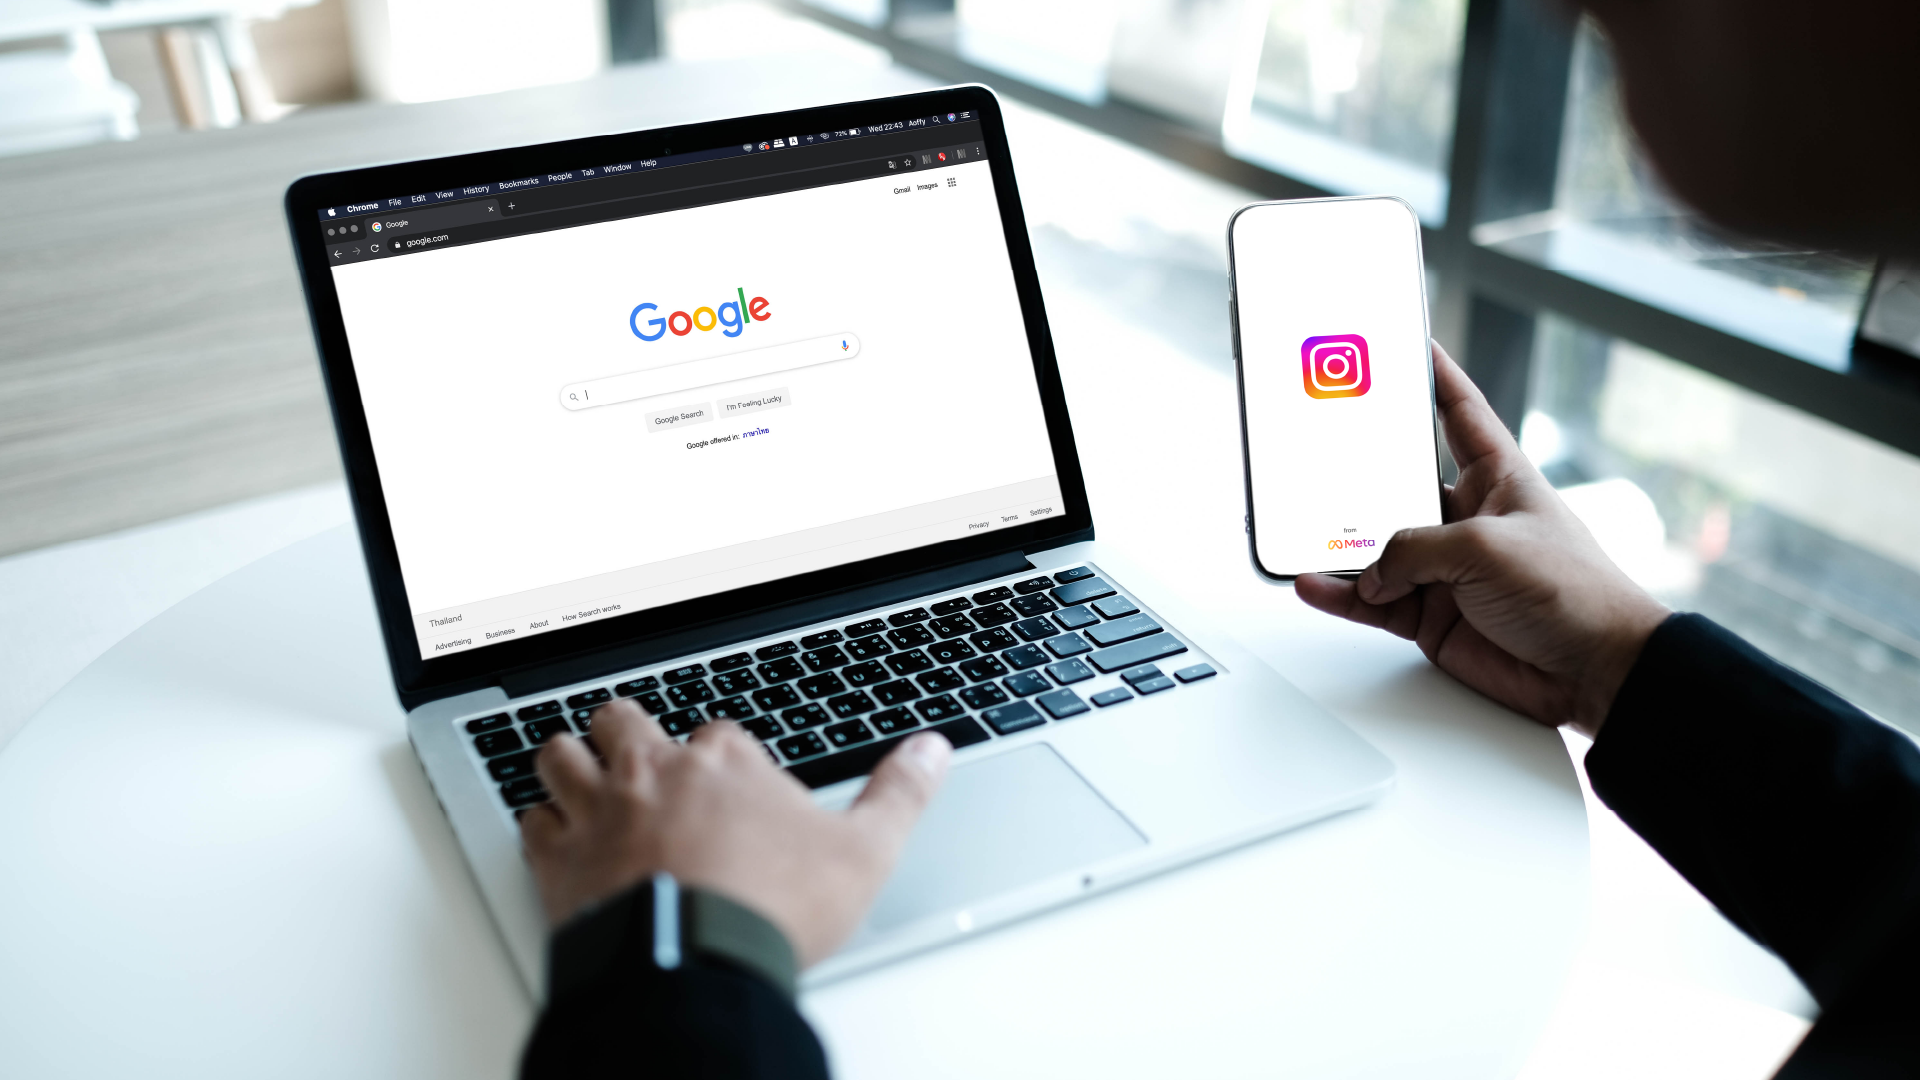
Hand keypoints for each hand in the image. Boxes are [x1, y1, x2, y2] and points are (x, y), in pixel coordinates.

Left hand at [520, 700, 951, 966]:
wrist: (695, 961)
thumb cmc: (773, 906)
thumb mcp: (863, 851)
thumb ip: (898, 794)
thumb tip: (932, 751)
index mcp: (725, 762)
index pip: (718, 734)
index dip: (724, 757)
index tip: (733, 782)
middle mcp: (654, 772)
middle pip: (624, 722)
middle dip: (629, 734)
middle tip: (641, 759)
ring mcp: (600, 811)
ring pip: (563, 756)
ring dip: (571, 763)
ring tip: (583, 778)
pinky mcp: (559, 859)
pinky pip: (532, 820)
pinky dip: (541, 824)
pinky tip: (555, 838)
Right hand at [1294, 343, 1669, 736]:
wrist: (1595, 674)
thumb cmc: (1575, 594)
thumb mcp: (1486, 547)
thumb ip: (1414, 550)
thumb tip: (1372, 573)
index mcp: (1498, 478)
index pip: (1459, 411)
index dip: (1434, 376)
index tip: (1405, 344)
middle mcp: (1466, 519)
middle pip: (1395, 484)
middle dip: (1356, 472)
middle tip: (1313, 452)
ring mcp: (1444, 570)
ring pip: (1373, 549)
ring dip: (1337, 544)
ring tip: (1300, 532)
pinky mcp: (1429, 616)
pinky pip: (1369, 600)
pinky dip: (1339, 594)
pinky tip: (1313, 584)